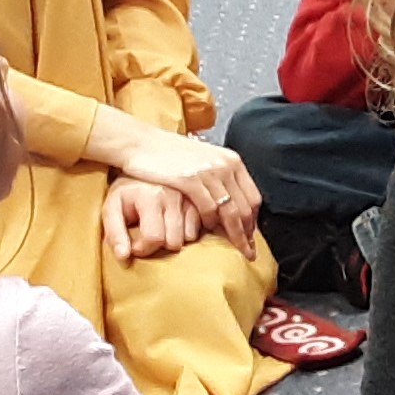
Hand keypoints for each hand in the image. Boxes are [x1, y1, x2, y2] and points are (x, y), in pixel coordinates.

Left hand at [106, 176, 203, 261]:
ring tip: (162, 227)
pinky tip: (175, 223)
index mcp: (150, 197)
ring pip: (188, 237)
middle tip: (149, 234)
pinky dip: (187, 231)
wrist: (144, 165)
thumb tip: (124, 257)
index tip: (134, 244)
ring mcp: (189, 198)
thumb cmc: (126, 192)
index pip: (154, 238)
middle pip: (174, 241)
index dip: (142, 248)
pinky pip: (198, 229)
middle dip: (159, 245)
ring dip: (174, 238)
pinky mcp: (199, 200)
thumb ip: (114, 233)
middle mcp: (173, 195)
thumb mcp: (112, 208)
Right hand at [111, 127, 260, 250]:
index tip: (250, 237)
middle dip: (248, 234)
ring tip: (235, 250)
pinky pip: (209, 209)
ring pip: (230, 212)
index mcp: (231, 161)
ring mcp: (208, 172)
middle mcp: (225, 166)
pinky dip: (211, 224)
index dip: (253, 221)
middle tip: (248, 253)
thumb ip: (219, 177)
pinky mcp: (190, 179)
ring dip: (234, 235)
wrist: (141, 142)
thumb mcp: (204, 159)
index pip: (253, 198)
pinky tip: (208, 232)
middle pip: (245, 208)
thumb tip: (231, 199)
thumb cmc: (169, 154)